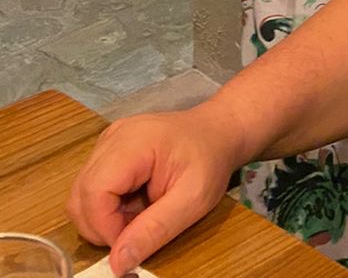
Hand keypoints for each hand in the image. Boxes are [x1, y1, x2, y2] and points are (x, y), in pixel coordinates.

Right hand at [67, 105, 238, 275]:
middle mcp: (113, 138)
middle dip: (103, 225)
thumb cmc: (210, 160)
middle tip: (138, 229)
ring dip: (104, 218)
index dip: (105, 227)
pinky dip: (107, 206)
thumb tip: (118, 263)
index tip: (131, 241)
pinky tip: (135, 202)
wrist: (218, 132)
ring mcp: (108, 142)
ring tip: (140, 214)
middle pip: (81, 195)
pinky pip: (92, 187)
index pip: (94, 192)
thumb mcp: (193, 200)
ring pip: (82, 194)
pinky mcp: (108, 150)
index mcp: (133, 142)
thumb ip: (154, 230)